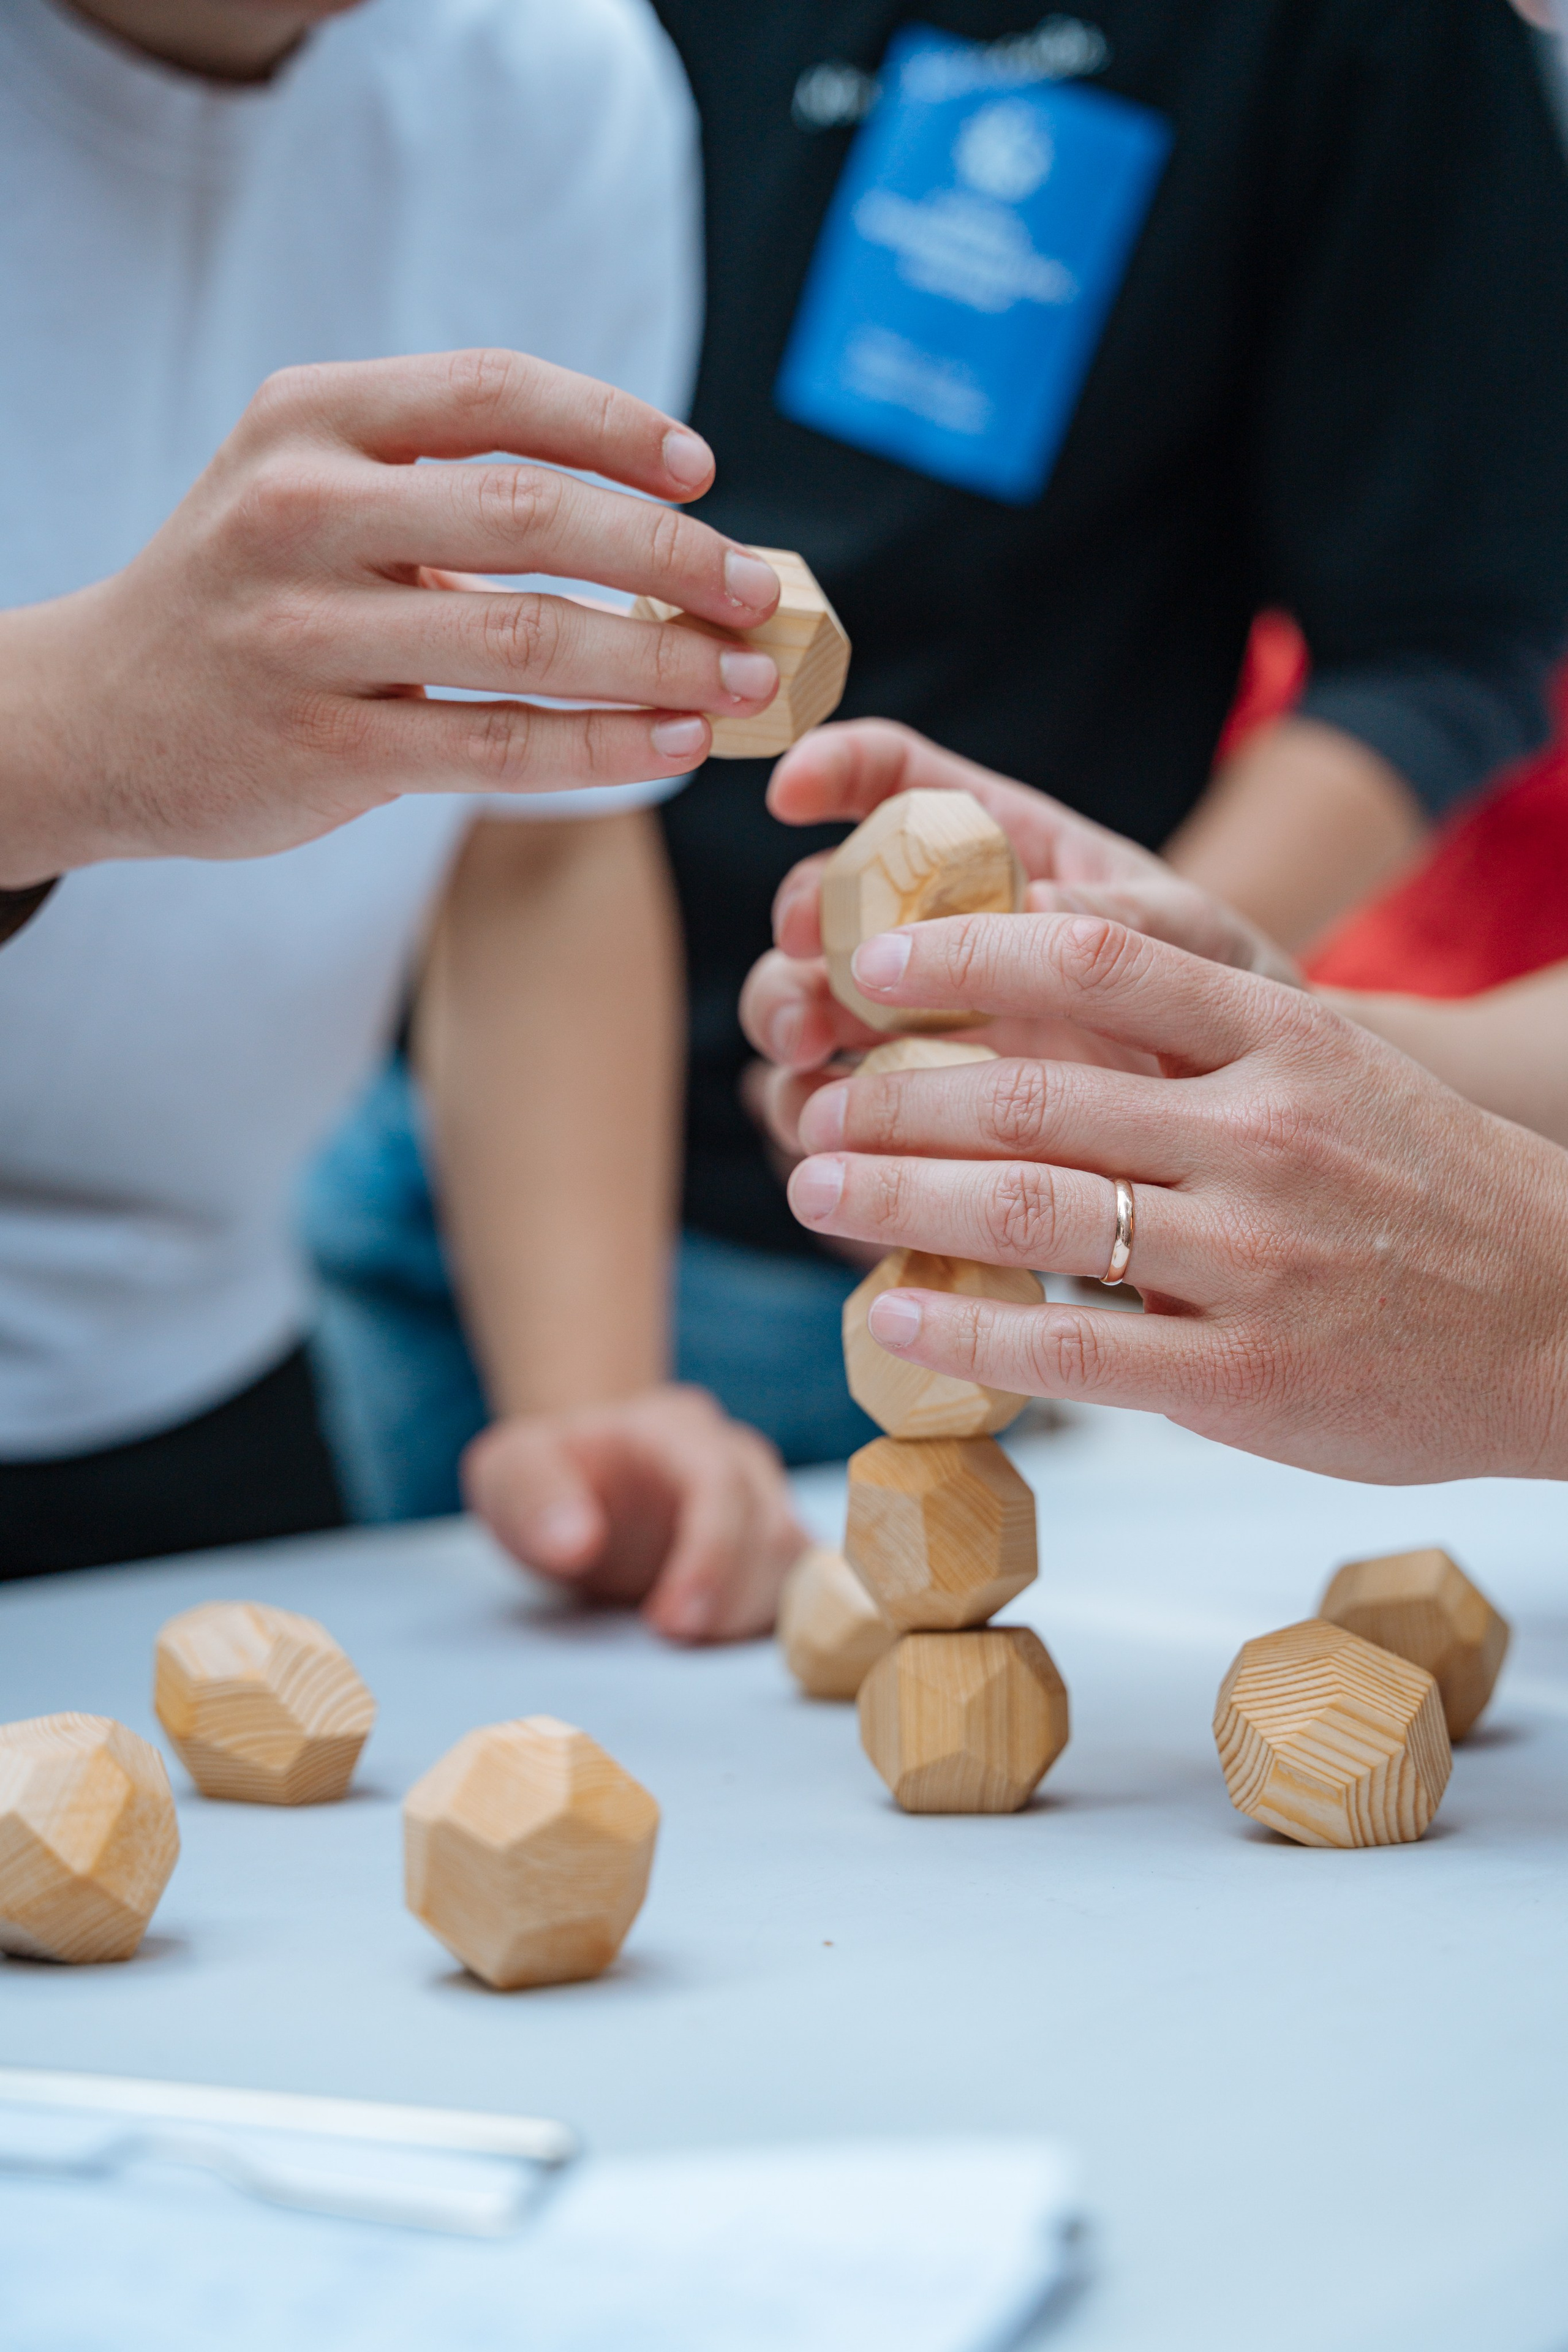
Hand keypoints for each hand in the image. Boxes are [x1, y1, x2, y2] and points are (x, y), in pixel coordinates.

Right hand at [0, 349, 783, 885]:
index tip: (700, 472)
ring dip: (659, 664)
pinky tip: (672, 742)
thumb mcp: (310, 489)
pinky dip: (601, 748)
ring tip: (745, 677)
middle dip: (669, 557)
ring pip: (526, 645)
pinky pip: (494, 748)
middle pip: (532, 517)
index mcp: (308, 420)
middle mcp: (298, 513)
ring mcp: (305, 635)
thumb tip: (650, 525)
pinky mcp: (323, 748)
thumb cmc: (248, 591)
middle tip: (759, 590)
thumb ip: (445, 486)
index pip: (492, 393)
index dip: (614, 426)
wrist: (97, 715)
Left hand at [460, 1385, 807, 1641]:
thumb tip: (575, 1544)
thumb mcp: (512, 1470)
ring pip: (796, 1563)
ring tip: (683, 1635)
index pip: (721, 1484)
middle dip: (728, 1600)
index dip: (709, 1557)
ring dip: (747, 1616)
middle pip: (772, 1529)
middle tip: (667, 1640)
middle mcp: (737, 1455)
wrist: (583, 1470)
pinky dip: (768, 1620)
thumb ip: (535, 1498)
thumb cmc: (548, 1470)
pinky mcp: (771, 1541)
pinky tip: (716, 1636)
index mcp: (676, 1429)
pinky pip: (800, 1584)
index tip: (671, 1625)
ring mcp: (764, 1497)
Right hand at [740, 720, 1297, 1149]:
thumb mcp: (1195, 941)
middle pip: (822, 902)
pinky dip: (807, 1120)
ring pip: (801, 1005)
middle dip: (798, 924)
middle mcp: (935, 934)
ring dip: (785, 1019)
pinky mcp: (904, 1116)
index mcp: (997, 852)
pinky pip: (824, 1112)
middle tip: (806, 958)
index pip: (897, 783)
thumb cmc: (1223, 1001)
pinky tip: (825, 1137)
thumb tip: (1033, 897)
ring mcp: (911, 1025)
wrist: (1247, 1127)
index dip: (838, 769)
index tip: (794, 791)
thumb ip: (1121, 915)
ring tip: (808, 1052)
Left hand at [785, 909, 1567, 1485]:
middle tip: (816, 1100)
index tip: (875, 962)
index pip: (1096, 963)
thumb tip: (1027, 1022)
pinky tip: (890, 1316)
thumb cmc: (1428, 1189)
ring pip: (1029, 1214)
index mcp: (1283, 1039)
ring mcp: (1252, 1261)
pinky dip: (962, 1331)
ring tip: (817, 1185)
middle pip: (1030, 1095)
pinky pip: (1069, 1349)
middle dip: (894, 1095)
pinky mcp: (1243, 1377)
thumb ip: (1200, 1047)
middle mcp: (1261, 1136)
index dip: (965, 953)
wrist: (1562, 1319)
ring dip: (894, 1199)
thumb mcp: (1334, 1071)